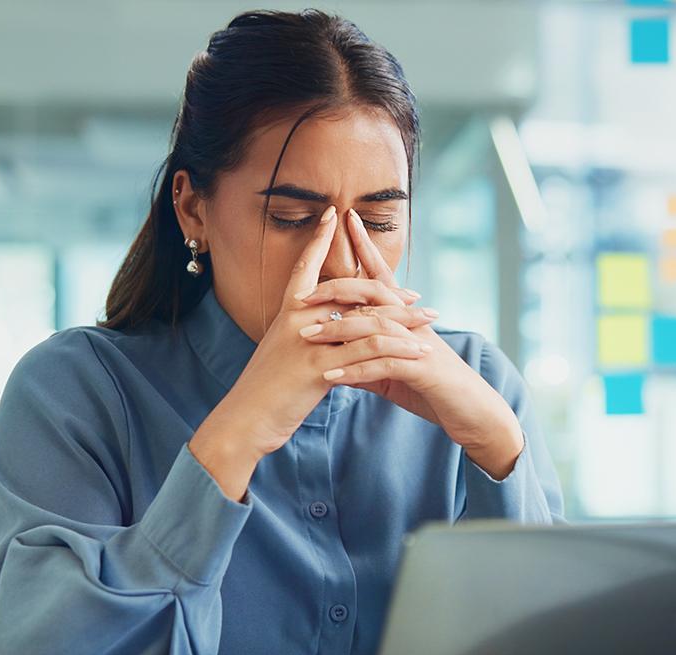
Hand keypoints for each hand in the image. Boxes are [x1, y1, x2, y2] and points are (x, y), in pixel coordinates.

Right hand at [208, 205, 436, 460]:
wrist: (245, 419)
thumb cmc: (265, 390)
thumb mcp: (283, 353)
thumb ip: (305, 335)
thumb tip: (326, 327)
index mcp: (288, 312)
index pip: (306, 267)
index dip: (319, 239)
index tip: (335, 214)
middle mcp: (298, 319)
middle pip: (352, 291)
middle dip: (389, 291)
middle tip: (416, 294)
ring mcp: (309, 342)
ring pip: (368, 320)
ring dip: (406, 319)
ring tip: (430, 321)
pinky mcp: (320, 368)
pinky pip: (369, 352)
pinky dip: (399, 350)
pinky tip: (418, 352)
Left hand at [297, 208, 524, 470]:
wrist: (472, 412)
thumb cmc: (433, 390)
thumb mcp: (393, 373)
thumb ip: (365, 361)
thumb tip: (333, 361)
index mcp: (406, 319)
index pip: (381, 276)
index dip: (365, 248)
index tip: (345, 221)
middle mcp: (413, 323)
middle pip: (373, 294)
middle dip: (338, 288)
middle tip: (303, 294)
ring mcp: (418, 343)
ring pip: (374, 326)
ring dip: (338, 330)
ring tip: (306, 336)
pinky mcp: (421, 369)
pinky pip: (383, 364)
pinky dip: (356, 371)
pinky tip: (331, 377)